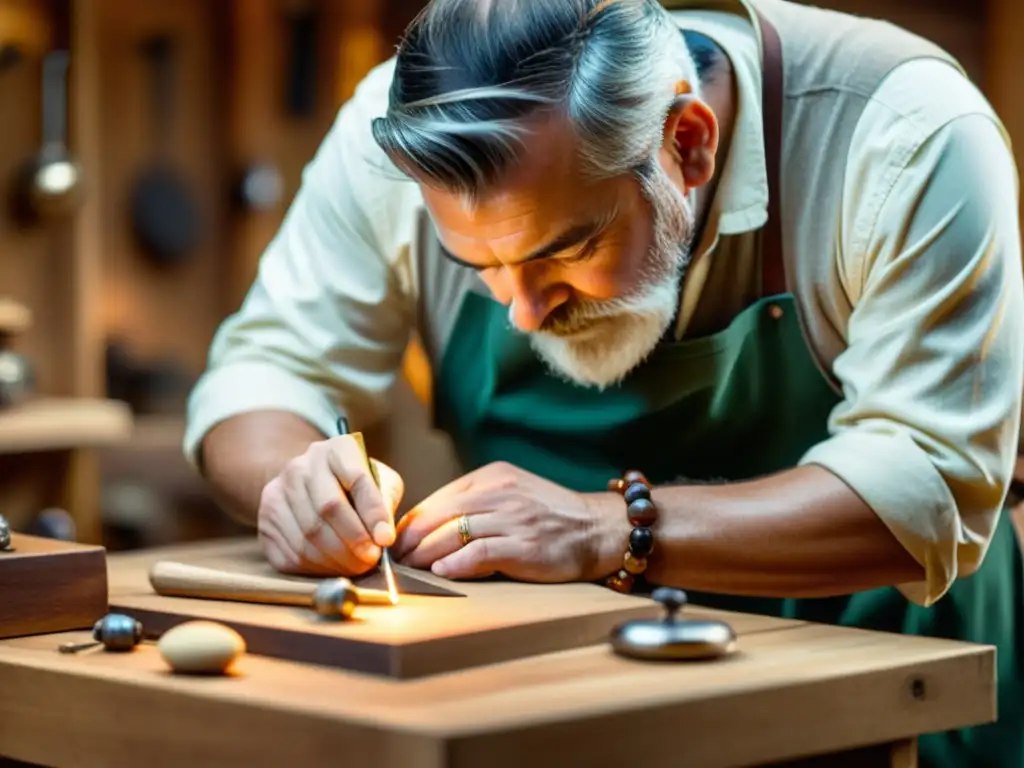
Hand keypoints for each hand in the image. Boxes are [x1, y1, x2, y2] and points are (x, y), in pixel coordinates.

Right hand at [258, 436, 403, 576]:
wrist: (311, 486)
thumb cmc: (356, 487)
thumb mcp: (380, 482)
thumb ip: (384, 504)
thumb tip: (383, 538)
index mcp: (336, 449)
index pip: (357, 479)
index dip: (373, 513)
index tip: (386, 540)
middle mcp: (300, 466)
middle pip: (327, 509)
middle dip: (353, 541)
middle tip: (371, 560)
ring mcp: (277, 493)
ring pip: (306, 536)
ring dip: (336, 560)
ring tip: (356, 566)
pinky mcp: (265, 522)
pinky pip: (289, 554)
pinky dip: (315, 568)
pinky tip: (332, 567)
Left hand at [391, 462, 621, 581]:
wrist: (597, 529)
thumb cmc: (551, 516)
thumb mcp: (512, 493)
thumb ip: (477, 502)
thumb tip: (431, 526)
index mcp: (492, 476)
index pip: (440, 498)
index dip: (413, 521)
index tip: (396, 539)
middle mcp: (500, 492)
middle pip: (439, 515)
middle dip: (411, 539)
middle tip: (393, 558)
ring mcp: (512, 518)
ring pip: (453, 533)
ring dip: (424, 554)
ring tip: (409, 569)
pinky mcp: (523, 545)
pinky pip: (478, 553)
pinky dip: (455, 563)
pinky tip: (441, 572)